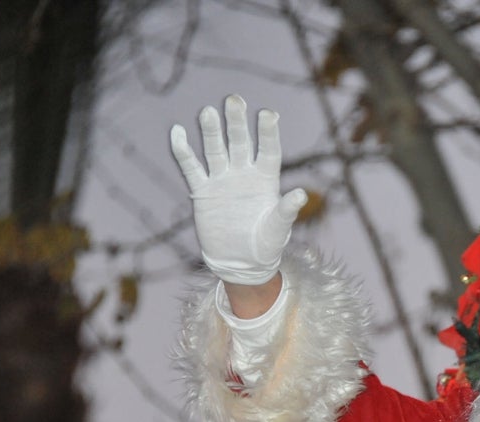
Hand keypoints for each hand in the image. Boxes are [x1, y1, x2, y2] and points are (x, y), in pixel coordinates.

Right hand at [170, 94, 307, 284]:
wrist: (240, 263)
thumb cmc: (266, 246)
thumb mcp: (278, 229)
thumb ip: (286, 211)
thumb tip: (301, 195)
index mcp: (266, 180)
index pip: (268, 151)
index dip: (268, 133)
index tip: (268, 114)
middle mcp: (244, 174)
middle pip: (240, 143)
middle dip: (237, 122)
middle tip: (234, 99)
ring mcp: (223, 181)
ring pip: (215, 150)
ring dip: (211, 132)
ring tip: (207, 112)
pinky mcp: (203, 192)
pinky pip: (192, 168)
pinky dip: (184, 152)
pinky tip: (177, 132)